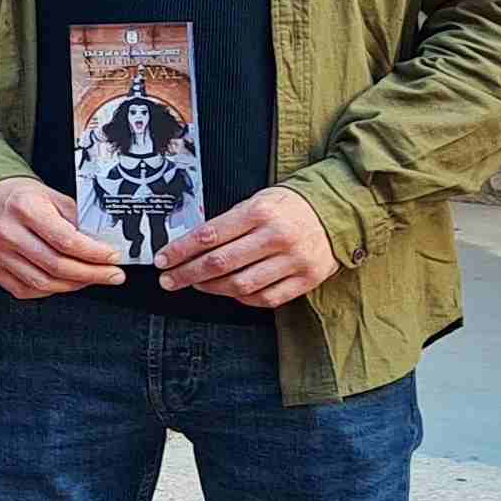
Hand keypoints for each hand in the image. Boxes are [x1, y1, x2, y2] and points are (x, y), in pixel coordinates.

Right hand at [0, 176, 125, 297]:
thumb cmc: (20, 197)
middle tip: (113, 274)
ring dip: (74, 284)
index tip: (113, 257)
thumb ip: (75, 219)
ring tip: (92, 279)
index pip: (66, 240)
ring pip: (42, 282)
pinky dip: (50, 290)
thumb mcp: (51, 196)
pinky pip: (25, 290)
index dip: (94, 253)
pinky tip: (64, 282)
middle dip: (92, 274)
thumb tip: (101, 244)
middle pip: (56, 265)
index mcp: (25, 208)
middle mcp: (7, 232)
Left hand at [159, 187, 339, 307]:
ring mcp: (293, 260)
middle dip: (187, 274)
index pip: (209, 235)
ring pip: (240, 285)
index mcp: (260, 212)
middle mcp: (277, 237)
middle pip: (220, 263)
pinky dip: (243, 298)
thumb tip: (189, 244)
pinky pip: (266, 298)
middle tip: (169, 279)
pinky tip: (230, 292)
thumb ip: (228, 222)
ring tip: (196, 284)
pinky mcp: (306, 279)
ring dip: (211, 288)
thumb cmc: (289, 207)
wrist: (338, 213)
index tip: (162, 260)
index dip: (180, 251)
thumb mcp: (257, 201)